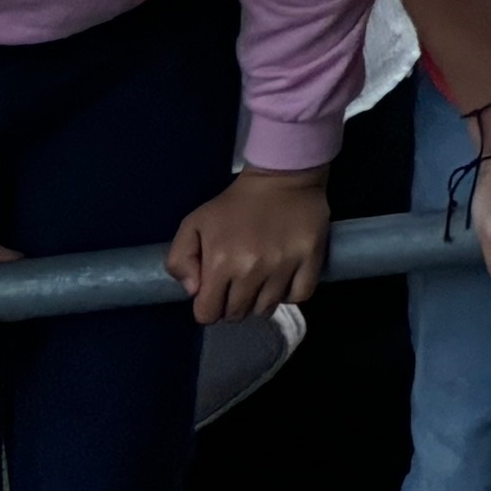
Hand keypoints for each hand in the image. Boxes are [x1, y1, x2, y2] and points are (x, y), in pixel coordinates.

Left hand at [169, 165, 326, 322]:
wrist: (281, 176)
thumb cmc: (235, 204)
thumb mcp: (194, 223)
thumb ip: (179, 260)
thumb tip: (193, 291)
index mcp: (220, 261)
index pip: (208, 314)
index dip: (208, 307)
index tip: (215, 293)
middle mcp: (252, 269)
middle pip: (238, 314)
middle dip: (232, 305)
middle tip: (237, 286)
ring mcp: (283, 266)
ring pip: (267, 309)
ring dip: (260, 301)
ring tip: (260, 282)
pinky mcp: (311, 259)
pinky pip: (299, 296)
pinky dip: (290, 294)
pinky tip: (283, 280)